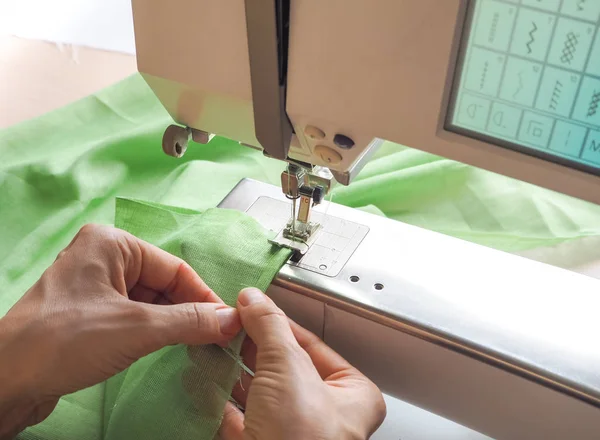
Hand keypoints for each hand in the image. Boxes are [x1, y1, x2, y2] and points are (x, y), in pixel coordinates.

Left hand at [0, 224, 241, 437]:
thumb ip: (189, 321)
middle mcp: (102, 257)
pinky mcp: (88, 312)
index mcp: (112, 244)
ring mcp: (93, 285)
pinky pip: (132, 315)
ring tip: (196, 344)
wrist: (6, 381)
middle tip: (216, 337)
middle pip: (163, 284)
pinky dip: (153, 330)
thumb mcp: (137, 328)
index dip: (204, 296)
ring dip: (172, 323)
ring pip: (149, 301)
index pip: (174, 268)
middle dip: (188, 311)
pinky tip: (168, 346)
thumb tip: (232, 319)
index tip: (228, 322)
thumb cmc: (64, 341)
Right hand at [218, 288, 385, 439]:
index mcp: (351, 395)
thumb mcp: (289, 368)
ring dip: (233, 370)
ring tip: (211, 345)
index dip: (279, 323)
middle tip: (229, 324)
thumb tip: (254, 299)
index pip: (312, 345)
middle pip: (283, 367)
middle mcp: (325, 415)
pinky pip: (238, 417)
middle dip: (252, 346)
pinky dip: (219, 398)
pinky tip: (203, 380)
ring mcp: (291, 434)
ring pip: (258, 392)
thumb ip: (271, 328)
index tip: (253, 307)